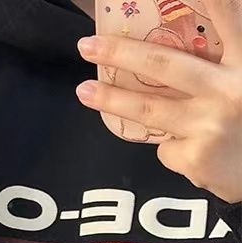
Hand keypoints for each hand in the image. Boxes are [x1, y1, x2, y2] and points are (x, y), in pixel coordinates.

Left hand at [76, 0, 241, 201]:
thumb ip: (220, 66)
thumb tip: (161, 53)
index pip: (228, 17)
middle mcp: (231, 89)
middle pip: (164, 65)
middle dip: (120, 53)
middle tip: (86, 45)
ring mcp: (210, 125)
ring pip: (148, 108)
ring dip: (110, 98)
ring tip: (84, 90)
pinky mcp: (195, 156)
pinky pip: (164, 146)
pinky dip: (168, 144)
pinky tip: (185, 148)